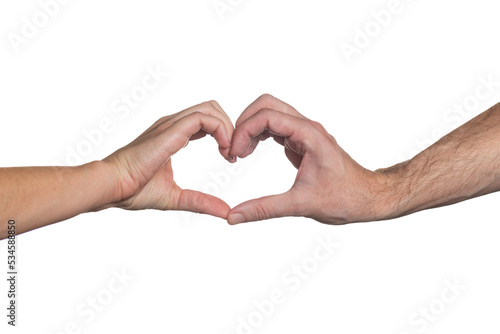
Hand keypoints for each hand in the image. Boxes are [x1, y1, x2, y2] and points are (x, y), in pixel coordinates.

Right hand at [102, 101, 234, 218]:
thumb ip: (201, 202)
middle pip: (211, 108)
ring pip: (210, 108)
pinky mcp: (171, 130)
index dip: (223, 135)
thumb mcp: (177, 197)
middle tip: (233, 154)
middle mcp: (173, 125)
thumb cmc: (133, 190)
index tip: (229, 157)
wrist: (112, 187)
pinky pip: (203, 118)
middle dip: (229, 127)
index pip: (206, 120)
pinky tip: (223, 150)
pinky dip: (221, 130)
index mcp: (173, 135)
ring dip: (227, 128)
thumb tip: (225, 212)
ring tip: (229, 153)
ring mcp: (171, 125)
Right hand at [227, 94, 386, 224]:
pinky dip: (258, 135)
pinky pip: (274, 127)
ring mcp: (304, 132)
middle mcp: (306, 127)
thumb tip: (234, 216)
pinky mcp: (301, 141)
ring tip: (239, 153)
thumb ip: (265, 209)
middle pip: (266, 105)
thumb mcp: (301, 205)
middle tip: (233, 150)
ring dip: (250, 128)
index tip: (234, 154)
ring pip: (269, 113)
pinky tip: (250, 152)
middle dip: (244, 123)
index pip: (267, 116)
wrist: (368, 198)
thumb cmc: (345, 198)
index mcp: (309, 135)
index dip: (244, 131)